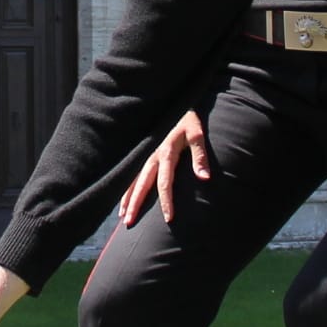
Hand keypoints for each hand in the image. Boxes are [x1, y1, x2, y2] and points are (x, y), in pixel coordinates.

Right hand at [118, 111, 209, 225]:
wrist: (177, 104)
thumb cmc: (189, 121)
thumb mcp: (197, 134)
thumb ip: (200, 156)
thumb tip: (204, 178)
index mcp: (166, 152)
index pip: (165, 183)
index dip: (167, 202)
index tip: (169, 219)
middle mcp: (152, 155)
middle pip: (141, 184)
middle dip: (135, 204)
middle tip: (128, 223)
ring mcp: (145, 154)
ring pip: (133, 180)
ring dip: (126, 198)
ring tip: (121, 216)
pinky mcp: (144, 153)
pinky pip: (132, 173)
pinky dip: (126, 187)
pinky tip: (121, 199)